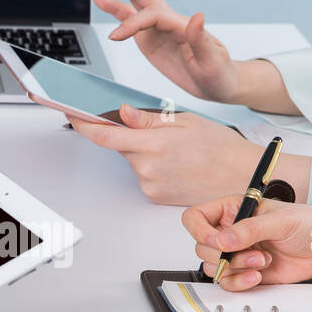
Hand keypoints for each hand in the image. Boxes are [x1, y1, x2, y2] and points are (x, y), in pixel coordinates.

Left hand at [69, 105, 310, 205]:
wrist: (242, 176)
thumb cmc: (220, 147)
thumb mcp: (184, 121)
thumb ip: (147, 120)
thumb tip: (121, 114)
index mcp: (154, 144)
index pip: (105, 136)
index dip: (83, 125)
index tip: (69, 114)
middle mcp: (148, 169)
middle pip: (121, 147)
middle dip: (130, 136)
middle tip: (158, 132)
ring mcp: (151, 186)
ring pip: (133, 161)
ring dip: (143, 152)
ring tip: (176, 151)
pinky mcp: (155, 197)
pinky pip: (143, 176)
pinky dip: (152, 167)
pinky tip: (176, 164)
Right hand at [86, 0, 241, 102]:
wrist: (219, 83)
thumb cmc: (219, 74)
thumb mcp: (213, 61)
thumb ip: (202, 40)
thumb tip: (197, 17)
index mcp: (180, 26)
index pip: (151, 15)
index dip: (131, 23)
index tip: (114, 37)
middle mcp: (168, 21)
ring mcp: (158, 28)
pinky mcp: (151, 37)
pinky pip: (131, 18)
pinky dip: (114, 8)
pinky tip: (100, 1)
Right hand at [184, 196, 311, 289]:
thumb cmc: (306, 224)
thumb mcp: (278, 220)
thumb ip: (249, 229)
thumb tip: (223, 239)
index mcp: (231, 210)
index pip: (195, 218)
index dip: (199, 230)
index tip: (217, 240)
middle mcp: (229, 232)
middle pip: (201, 247)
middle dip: (226, 254)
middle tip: (251, 251)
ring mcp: (236, 253)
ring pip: (213, 266)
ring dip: (236, 267)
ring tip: (262, 260)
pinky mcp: (243, 272)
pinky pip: (226, 282)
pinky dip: (239, 282)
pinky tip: (257, 275)